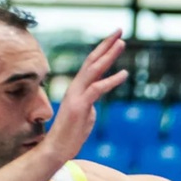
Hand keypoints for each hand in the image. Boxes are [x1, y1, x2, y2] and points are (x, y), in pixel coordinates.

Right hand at [43, 32, 127, 164]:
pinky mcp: (79, 106)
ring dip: (109, 56)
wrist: (56, 149)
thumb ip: (90, 106)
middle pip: (92, 60)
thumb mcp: (85, 117)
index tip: (115, 39)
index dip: (103, 50)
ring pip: (94, 70)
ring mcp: (76, 95)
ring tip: (122, 43)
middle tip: (120, 30)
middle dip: (106, 44)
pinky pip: (96, 89)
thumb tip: (95, 104)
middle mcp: (76, 87)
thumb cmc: (71, 135)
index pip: (91, 65)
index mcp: (78, 89)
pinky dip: (111, 81)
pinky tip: (124, 74)